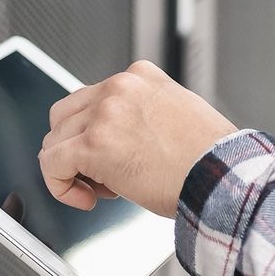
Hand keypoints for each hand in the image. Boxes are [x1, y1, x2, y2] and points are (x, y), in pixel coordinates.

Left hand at [39, 60, 238, 218]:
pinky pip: (51, 163)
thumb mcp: (177, 116)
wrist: (223, 177)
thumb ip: (143, 115)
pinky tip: (84, 199)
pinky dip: (59, 186)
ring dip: (71, 169)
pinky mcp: (93, 145)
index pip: (92, 98)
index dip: (93, 133)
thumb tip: (119, 137)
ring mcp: (104, 113)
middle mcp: (119, 87)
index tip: (108, 157)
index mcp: (140, 76)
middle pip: (65, 116)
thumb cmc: (209, 159)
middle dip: (76, 149)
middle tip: (101, 177)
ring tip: (103, 190)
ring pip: (55, 140)